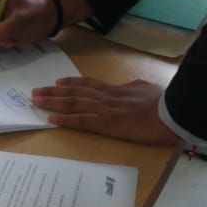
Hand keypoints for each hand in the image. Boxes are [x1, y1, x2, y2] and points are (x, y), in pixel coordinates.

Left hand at [32, 77, 181, 145]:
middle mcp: (107, 97)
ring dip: (53, 103)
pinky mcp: (107, 124)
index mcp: (118, 90)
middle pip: (75, 92)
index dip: (72, 83)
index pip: (89, 84)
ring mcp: (105, 110)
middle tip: (36, 91)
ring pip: (74, 103)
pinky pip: (81, 121)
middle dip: (54, 92)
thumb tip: (129, 87)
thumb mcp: (147, 89)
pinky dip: (65, 120)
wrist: (170, 112)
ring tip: (37, 101)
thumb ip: (134, 89)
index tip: (58, 82)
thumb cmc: (165, 103)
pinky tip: (52, 119)